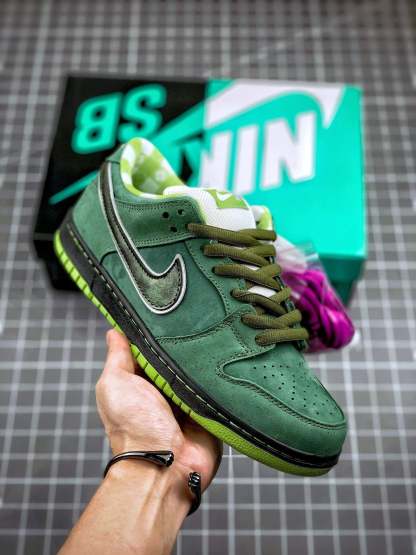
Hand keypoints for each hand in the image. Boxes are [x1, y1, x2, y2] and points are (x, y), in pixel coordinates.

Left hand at [96, 329, 221, 492]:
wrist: (165, 467)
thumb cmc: (133, 428)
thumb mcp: (115, 384)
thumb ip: (117, 358)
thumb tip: (113, 331)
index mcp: (142, 381)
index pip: (152, 347)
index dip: (158, 330)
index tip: (168, 307)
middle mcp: (166, 388)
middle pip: (178, 356)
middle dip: (185, 342)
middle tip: (197, 317)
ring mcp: (189, 398)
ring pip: (200, 368)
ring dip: (205, 358)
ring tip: (215, 334)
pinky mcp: (210, 408)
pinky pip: (218, 386)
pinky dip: (221, 376)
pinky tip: (226, 358)